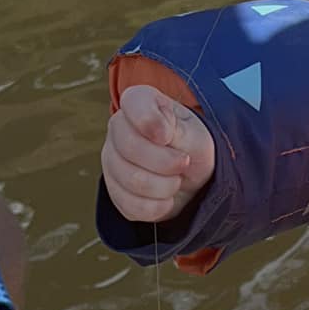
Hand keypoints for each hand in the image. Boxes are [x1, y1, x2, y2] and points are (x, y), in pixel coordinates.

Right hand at [101, 84, 215, 223]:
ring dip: (166, 186)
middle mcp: (118, 127)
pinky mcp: (114, 190)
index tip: (168, 136)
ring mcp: (112, 160)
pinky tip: (166, 197)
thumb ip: (179, 131)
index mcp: (139, 103)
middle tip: (184, 163)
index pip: (133, 103)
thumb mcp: (197, 136)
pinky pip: (131, 204)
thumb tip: (159, 135)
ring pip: (132, 180)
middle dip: (166, 162)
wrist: (192, 178)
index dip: (151, 122)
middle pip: (130, 148)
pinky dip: (157, 206)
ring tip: (176, 180)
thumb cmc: (193, 148)